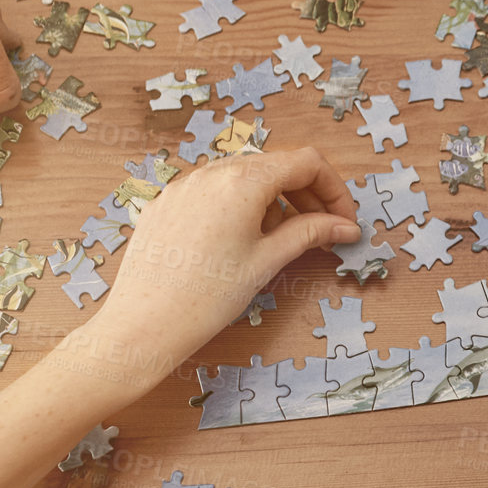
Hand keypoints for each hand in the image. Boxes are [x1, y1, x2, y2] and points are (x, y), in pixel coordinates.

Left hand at [90, 149, 358, 367]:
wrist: (143, 325)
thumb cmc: (205, 297)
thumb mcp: (267, 261)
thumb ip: (310, 233)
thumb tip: (344, 226)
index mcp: (242, 182)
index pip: (306, 162)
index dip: (334, 189)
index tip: (342, 220)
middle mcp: (212, 173)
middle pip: (277, 166)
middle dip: (307, 195)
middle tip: (323, 231)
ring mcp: (186, 185)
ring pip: (246, 177)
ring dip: (275, 201)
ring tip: (280, 241)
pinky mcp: (168, 203)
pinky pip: (215, 191)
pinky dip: (241, 206)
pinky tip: (241, 242)